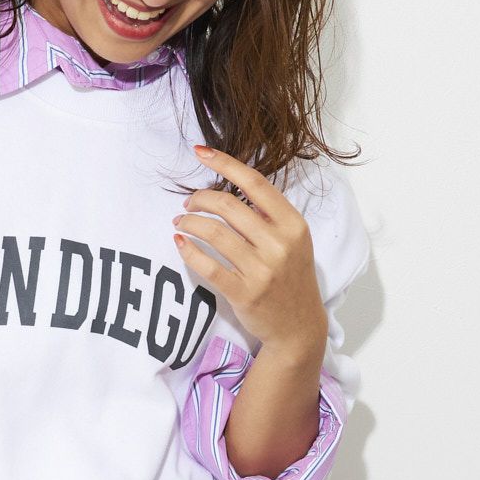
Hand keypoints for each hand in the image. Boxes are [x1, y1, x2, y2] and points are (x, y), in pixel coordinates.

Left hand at [172, 144, 327, 362]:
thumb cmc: (291, 279)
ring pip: (214, 232)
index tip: (200, 152)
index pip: (255, 183)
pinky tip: (180, 243)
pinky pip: (208, 265)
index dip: (224, 163)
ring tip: (181, 224)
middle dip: (200, 199)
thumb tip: (228, 187)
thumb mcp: (293, 241)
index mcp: (293, 225)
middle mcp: (280, 244)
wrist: (298, 327)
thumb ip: (269, 216)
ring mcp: (262, 270)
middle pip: (228, 205)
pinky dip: (189, 251)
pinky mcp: (244, 292)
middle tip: (188, 205)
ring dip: (190, 223)